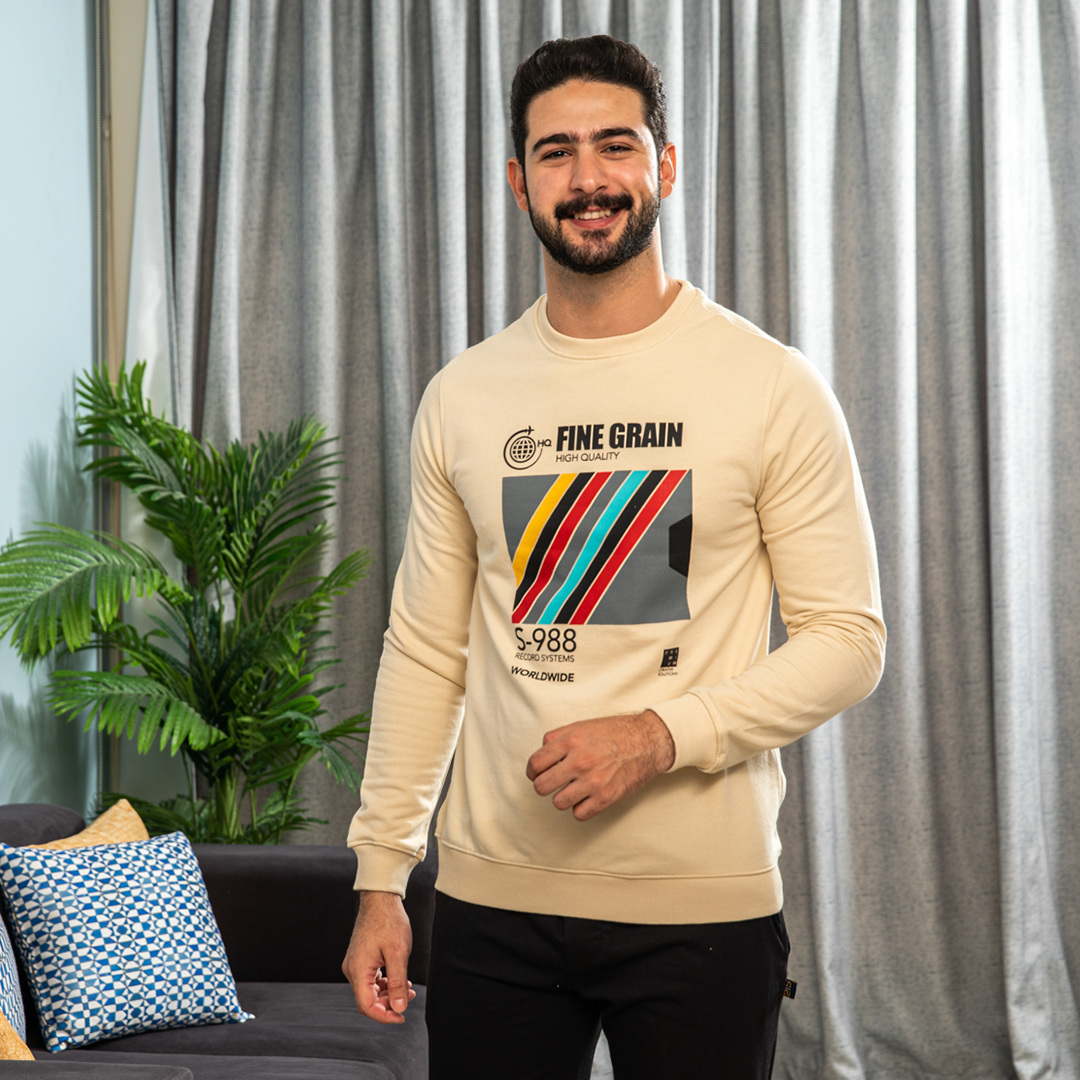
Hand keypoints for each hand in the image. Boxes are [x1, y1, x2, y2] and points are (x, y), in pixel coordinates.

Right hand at [342, 891, 416, 1023]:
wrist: (381, 899)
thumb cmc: (389, 921)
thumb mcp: (398, 953)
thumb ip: (398, 982)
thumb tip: (399, 1008)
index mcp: (358, 970)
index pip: (367, 1005)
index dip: (384, 1016)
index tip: (402, 1016)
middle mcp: (352, 969)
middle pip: (368, 1000)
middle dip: (388, 1004)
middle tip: (408, 998)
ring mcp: (355, 963)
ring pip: (370, 990)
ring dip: (388, 994)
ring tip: (408, 989)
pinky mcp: (361, 958)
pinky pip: (371, 979)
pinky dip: (385, 983)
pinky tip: (399, 980)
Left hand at [526, 710, 675, 820]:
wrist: (646, 742)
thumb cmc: (614, 732)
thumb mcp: (581, 725)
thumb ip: (557, 738)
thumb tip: (541, 754)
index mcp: (570, 742)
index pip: (535, 764)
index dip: (533, 771)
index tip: (537, 773)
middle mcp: (579, 762)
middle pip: (541, 787)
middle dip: (544, 785)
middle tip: (553, 782)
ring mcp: (593, 782)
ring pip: (558, 803)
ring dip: (563, 797)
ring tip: (573, 788)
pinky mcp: (606, 797)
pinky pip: (579, 814)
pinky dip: (580, 807)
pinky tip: (586, 796)